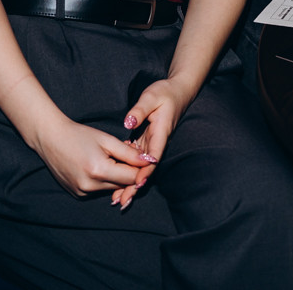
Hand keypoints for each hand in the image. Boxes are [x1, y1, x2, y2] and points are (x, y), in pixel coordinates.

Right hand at [32, 117, 151, 198]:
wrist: (50, 138)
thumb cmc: (79, 135)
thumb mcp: (107, 140)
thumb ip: (129, 153)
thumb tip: (149, 161)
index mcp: (99, 171)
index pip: (131, 178)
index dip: (140, 168)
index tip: (144, 158)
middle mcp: (90, 186)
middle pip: (122, 185)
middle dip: (128, 172)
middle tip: (127, 155)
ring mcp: (82, 193)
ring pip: (111, 189)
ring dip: (116, 177)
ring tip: (110, 159)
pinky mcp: (77, 194)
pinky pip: (98, 190)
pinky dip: (103, 181)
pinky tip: (97, 166)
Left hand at [111, 79, 188, 209]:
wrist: (176, 91)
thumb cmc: (164, 92)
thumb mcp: (151, 97)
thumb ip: (139, 110)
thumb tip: (128, 122)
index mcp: (161, 133)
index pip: (153, 156)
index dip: (145, 172)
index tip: (135, 185)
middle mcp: (157, 142)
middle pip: (146, 169)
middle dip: (134, 186)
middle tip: (122, 202)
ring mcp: (151, 144)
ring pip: (140, 168)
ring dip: (130, 184)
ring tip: (117, 199)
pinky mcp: (146, 142)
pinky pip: (136, 161)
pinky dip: (128, 172)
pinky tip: (116, 182)